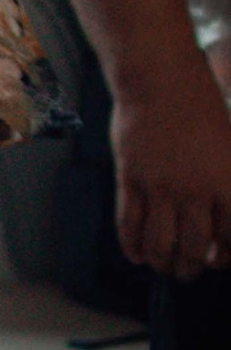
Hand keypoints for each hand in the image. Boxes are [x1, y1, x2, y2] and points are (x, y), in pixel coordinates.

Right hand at [113, 54, 230, 278]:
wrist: (160, 78)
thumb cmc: (200, 104)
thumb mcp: (230, 143)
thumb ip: (227, 180)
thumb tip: (222, 213)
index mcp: (228, 178)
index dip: (226, 257)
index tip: (219, 261)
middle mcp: (195, 188)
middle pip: (194, 247)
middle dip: (191, 268)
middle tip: (188, 271)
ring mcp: (159, 185)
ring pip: (160, 242)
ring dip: (162, 262)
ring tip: (162, 267)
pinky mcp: (130, 178)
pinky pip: (128, 223)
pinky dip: (131, 245)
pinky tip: (136, 254)